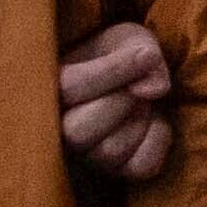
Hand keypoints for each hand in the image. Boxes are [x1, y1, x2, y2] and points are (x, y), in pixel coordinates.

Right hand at [53, 20, 179, 184]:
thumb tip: (152, 90)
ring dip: (139, 120)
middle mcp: (58, 128)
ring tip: (140, 101)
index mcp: (47, 87)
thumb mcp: (128, 37)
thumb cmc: (120, 53)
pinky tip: (153, 120)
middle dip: (121, 101)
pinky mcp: (119, 170)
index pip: (69, 88)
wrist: (136, 77)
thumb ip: (139, 48)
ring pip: (110, 151)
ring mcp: (87, 154)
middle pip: (78, 131)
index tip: (146, 54)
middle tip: (135, 85)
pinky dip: (158, 140)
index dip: (114, 71)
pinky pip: (142, 165)